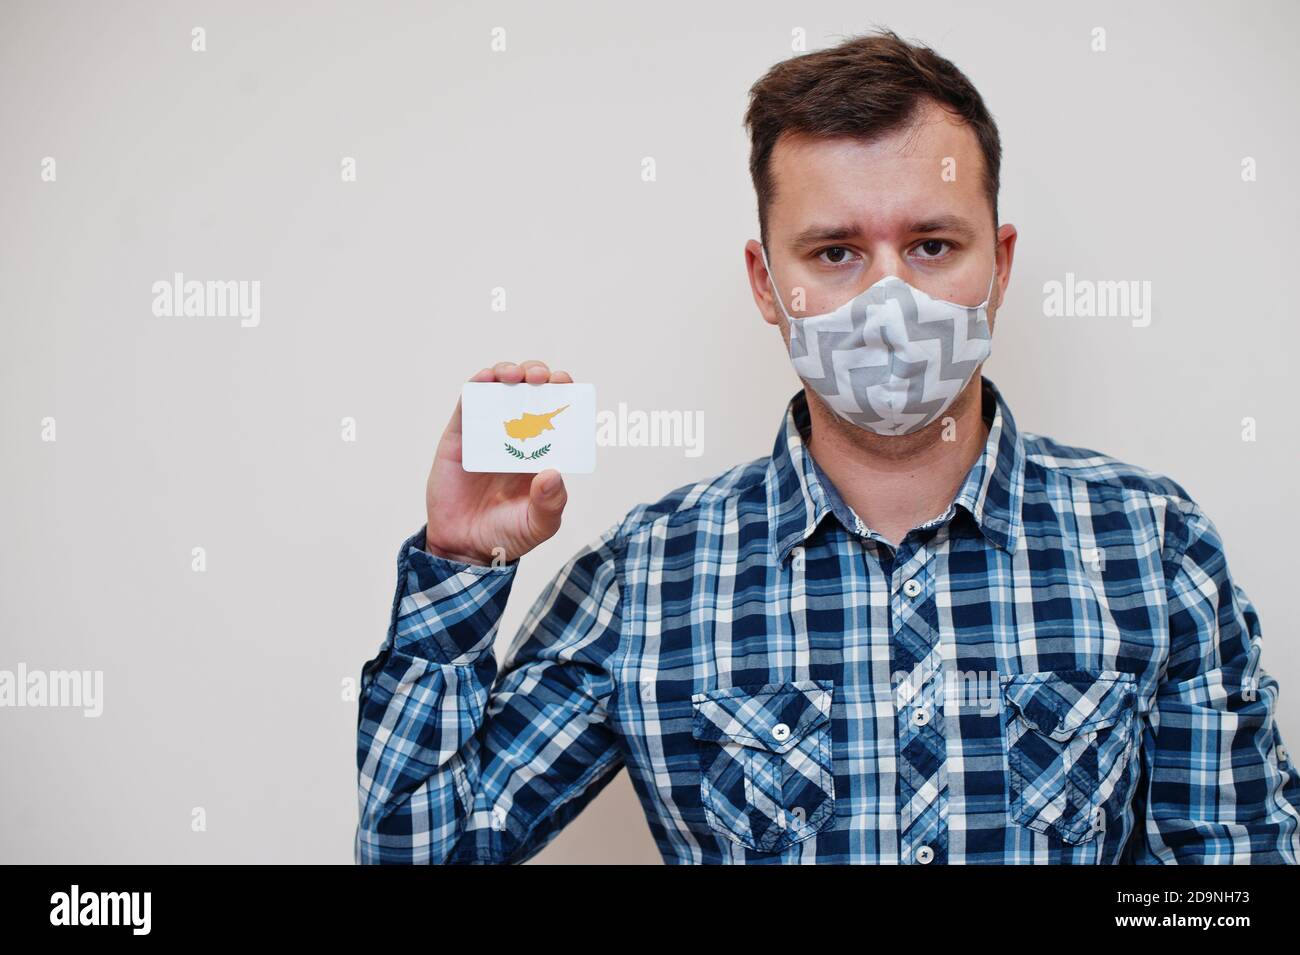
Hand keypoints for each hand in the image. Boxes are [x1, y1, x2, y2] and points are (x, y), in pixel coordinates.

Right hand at [423, 361, 571, 566]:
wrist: (464, 549)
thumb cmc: (507, 534)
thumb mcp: (539, 525)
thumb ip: (551, 504)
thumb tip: (552, 474)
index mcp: (541, 450)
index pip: (556, 412)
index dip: (563, 393)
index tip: (567, 385)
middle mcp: (516, 436)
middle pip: (530, 392)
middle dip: (538, 376)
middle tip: (542, 379)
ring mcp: (487, 433)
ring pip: (499, 390)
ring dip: (508, 372)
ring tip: (515, 375)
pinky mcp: (460, 437)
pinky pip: (467, 404)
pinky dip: (476, 386)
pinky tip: (486, 379)